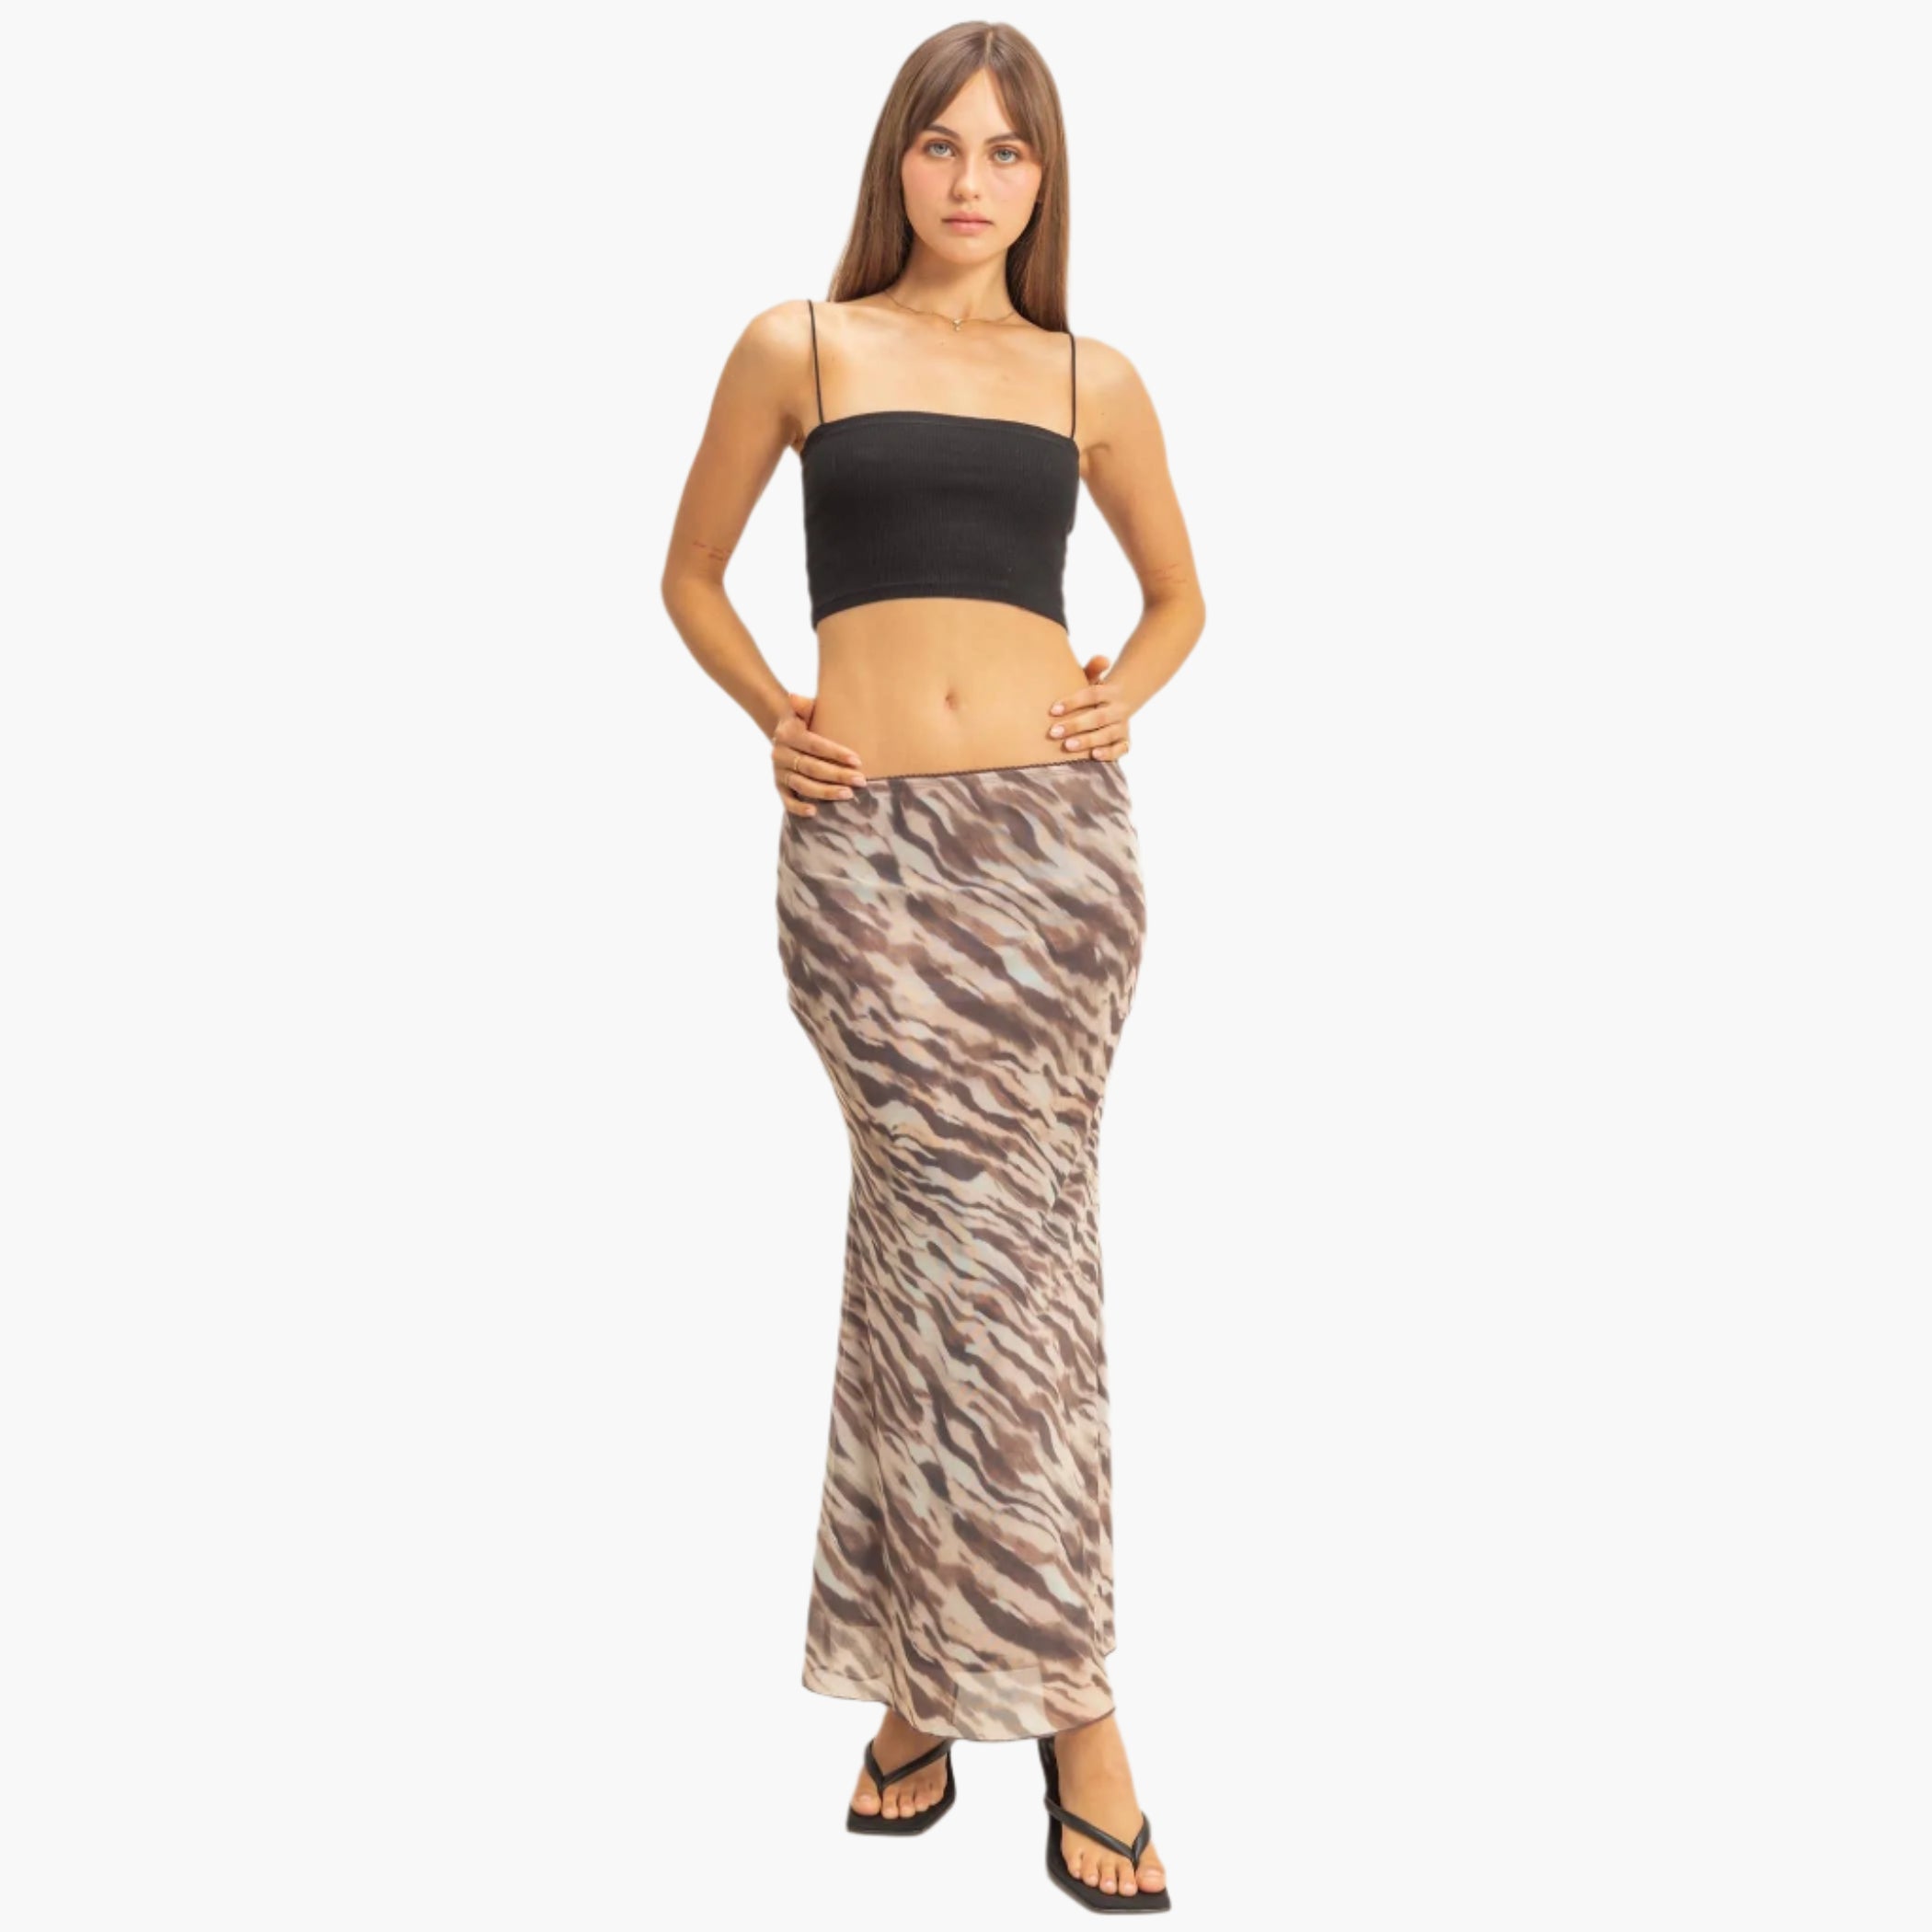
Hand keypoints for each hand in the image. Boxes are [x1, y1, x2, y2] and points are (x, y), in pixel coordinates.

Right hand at [771, 692, 866, 817]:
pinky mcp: (778, 786)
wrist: (785, 731)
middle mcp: (780, 754)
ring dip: (825, 792)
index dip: (836, 753)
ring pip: (802, 785)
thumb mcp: (805, 709)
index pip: (815, 745)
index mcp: (788, 733)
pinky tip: (814, 812)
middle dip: (837, 775)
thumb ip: (803, 704)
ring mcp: (779, 772)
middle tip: (861, 781)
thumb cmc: (806, 720)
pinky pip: (787, 800)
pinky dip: (798, 808)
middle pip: (811, 767)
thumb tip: (794, 697)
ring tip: (848, 795)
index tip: (858, 761)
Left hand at [1046, 654, 1132, 760]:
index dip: (1073, 702)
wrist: (1120, 702)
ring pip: (1107, 734)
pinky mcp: (1125, 740)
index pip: (1092, 695)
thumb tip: (1103, 659)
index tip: (1053, 710)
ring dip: (1088, 740)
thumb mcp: (1093, 679)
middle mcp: (1118, 709)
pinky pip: (1121, 749)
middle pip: (1097, 717)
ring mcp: (1122, 726)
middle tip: (1054, 732)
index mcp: (1109, 691)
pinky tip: (1094, 756)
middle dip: (1075, 725)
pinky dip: (1110, 753)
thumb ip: (1093, 670)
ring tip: (1067, 746)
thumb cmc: (1095, 693)